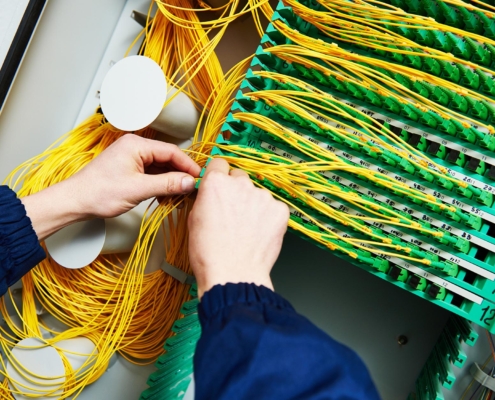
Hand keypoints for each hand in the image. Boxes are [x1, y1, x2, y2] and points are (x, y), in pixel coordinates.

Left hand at [22, 134, 200, 239]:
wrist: (76, 201)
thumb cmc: (100, 193)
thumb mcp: (138, 189)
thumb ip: (167, 184)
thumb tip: (190, 182)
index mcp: (137, 145)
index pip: (172, 151)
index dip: (188, 165)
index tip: (200, 178)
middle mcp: (135, 147)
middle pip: (168, 158)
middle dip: (181, 174)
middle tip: (193, 188)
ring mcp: (132, 158)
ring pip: (161, 167)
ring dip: (171, 181)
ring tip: (181, 196)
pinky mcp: (130, 168)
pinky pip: (152, 174)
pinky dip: (161, 184)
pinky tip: (166, 196)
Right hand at [188, 158, 289, 297]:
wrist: (233, 275)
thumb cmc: (209, 253)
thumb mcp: (193, 220)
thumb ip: (205, 199)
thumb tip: (210, 195)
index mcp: (216, 183)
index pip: (219, 164)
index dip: (219, 176)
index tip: (221, 185)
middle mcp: (241, 184)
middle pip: (240, 177)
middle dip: (237, 191)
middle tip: (233, 213)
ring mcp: (263, 197)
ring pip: (257, 194)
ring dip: (253, 205)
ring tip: (247, 229)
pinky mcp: (280, 210)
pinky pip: (273, 208)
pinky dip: (268, 218)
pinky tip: (259, 234)